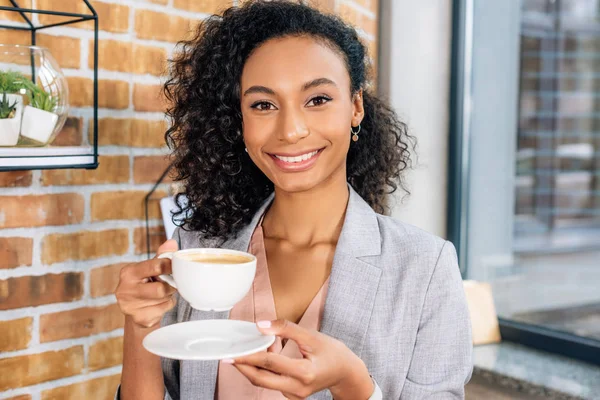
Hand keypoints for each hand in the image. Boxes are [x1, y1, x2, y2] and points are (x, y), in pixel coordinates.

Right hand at [115, 240, 177, 327]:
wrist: (137, 311)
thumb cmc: (145, 285)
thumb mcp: (150, 268)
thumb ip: (161, 255)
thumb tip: (172, 243)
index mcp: (128, 272)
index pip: (156, 266)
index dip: (170, 266)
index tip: (175, 267)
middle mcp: (125, 289)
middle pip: (161, 288)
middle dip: (169, 286)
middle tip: (169, 284)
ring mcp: (130, 306)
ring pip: (164, 299)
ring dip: (169, 296)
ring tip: (162, 293)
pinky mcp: (140, 318)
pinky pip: (164, 309)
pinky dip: (167, 306)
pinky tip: (159, 304)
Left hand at [227, 319, 373, 399]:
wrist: (346, 372)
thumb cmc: (332, 352)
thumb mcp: (312, 336)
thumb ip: (286, 329)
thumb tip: (262, 325)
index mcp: (304, 373)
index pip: (271, 364)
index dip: (251, 356)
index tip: (234, 352)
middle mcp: (298, 388)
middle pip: (262, 380)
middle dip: (243, 368)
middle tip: (228, 357)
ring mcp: (294, 395)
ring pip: (266, 382)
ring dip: (253, 367)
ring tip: (246, 351)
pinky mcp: (292, 395)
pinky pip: (272, 382)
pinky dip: (264, 370)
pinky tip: (264, 356)